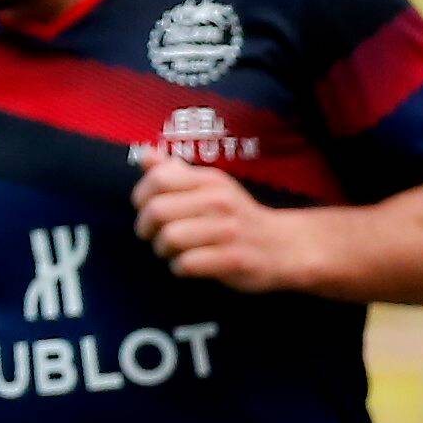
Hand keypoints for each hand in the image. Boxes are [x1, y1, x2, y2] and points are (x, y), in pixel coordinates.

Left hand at [127, 145, 293, 291]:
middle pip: (157, 210)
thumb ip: (174, 173)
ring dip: (163, 250)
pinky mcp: (234, 258)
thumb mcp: (208, 188)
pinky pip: (186, 264)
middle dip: (147, 228)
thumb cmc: (232, 217)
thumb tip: (144, 155)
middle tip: (158, 235)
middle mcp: (220, 200)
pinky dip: (180, 268)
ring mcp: (229, 230)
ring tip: (176, 250)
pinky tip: (191, 264)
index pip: (159, 178)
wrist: (281, 246)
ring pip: (169, 238)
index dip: (141, 197)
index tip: (147, 209)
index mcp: (210, 180)